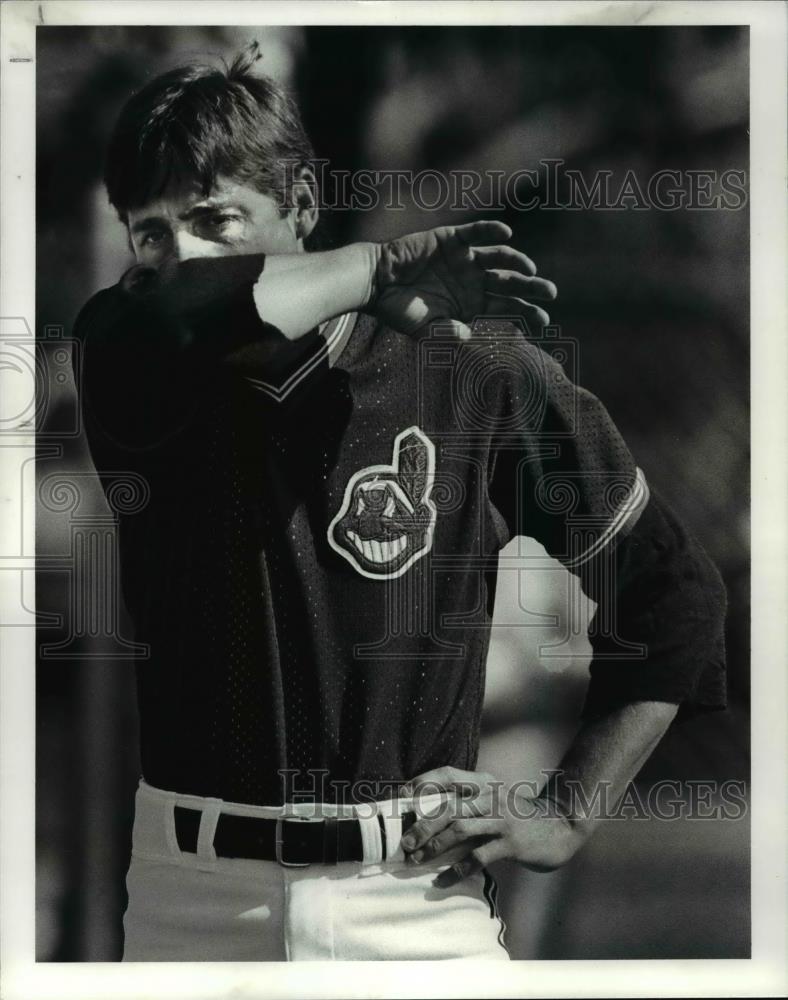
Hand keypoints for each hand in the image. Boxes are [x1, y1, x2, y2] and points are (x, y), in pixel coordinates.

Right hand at [371, 221, 556, 337]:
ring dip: (516, 261)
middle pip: (509, 283)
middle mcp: (473, 281)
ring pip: (498, 258)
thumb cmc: (400, 310)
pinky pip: (475, 233)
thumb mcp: (425, 329)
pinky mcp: (451, 239)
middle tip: (551, 292)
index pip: (506, 309)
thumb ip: (446, 333)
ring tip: (530, 269)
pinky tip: (507, 235)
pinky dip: (491, 231)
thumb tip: (467, 336)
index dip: (526, 313)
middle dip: (531, 287)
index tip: (543, 321)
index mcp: (472, 304)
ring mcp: (464, 259)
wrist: (376, 284)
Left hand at [399, 766, 583, 888]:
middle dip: (422, 824)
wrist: (560, 828)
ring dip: (434, 846)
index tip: (400, 798)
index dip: (421, 783)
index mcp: (484, 782)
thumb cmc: (517, 816)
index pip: (446, 774)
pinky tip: (442, 881)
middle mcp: (491, 796)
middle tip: (405, 843)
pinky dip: (456, 870)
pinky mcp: (511, 843)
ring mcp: (502, 819)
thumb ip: (468, 802)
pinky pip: (477, 857)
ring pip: (460, 829)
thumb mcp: (494, 799)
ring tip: (416, 860)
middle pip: (448, 805)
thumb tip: (426, 817)